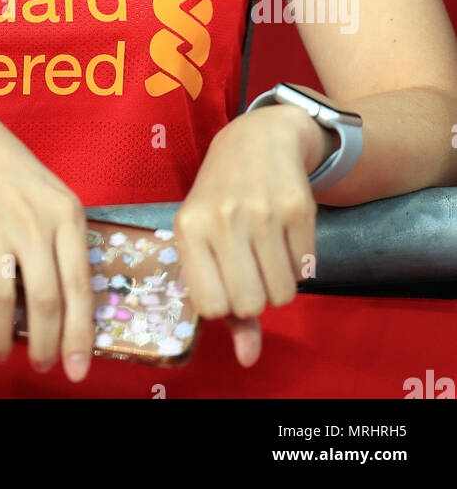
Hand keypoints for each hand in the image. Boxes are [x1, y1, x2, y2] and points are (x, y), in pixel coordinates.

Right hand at [0, 95, 93, 382]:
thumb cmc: (8, 169)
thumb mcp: (50, 193)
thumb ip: (62, 239)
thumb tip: (72, 302)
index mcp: (65, 214)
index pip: (79, 286)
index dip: (80, 335)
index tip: (78, 370)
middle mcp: (33, 222)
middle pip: (46, 301)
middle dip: (47, 345)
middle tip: (44, 366)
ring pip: (2, 303)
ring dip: (2, 340)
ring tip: (1, 352)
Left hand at [173, 105, 323, 367]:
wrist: (258, 139)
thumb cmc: (222, 198)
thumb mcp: (206, 240)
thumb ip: (225, 305)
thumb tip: (248, 359)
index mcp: (189, 228)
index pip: (211, 307)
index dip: (224, 304)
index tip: (225, 282)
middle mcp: (223, 218)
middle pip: (251, 304)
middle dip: (256, 297)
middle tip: (250, 268)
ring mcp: (262, 212)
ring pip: (283, 293)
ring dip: (280, 282)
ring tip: (267, 251)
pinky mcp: (299, 208)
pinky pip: (307, 271)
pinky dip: (299, 263)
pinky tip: (285, 234)